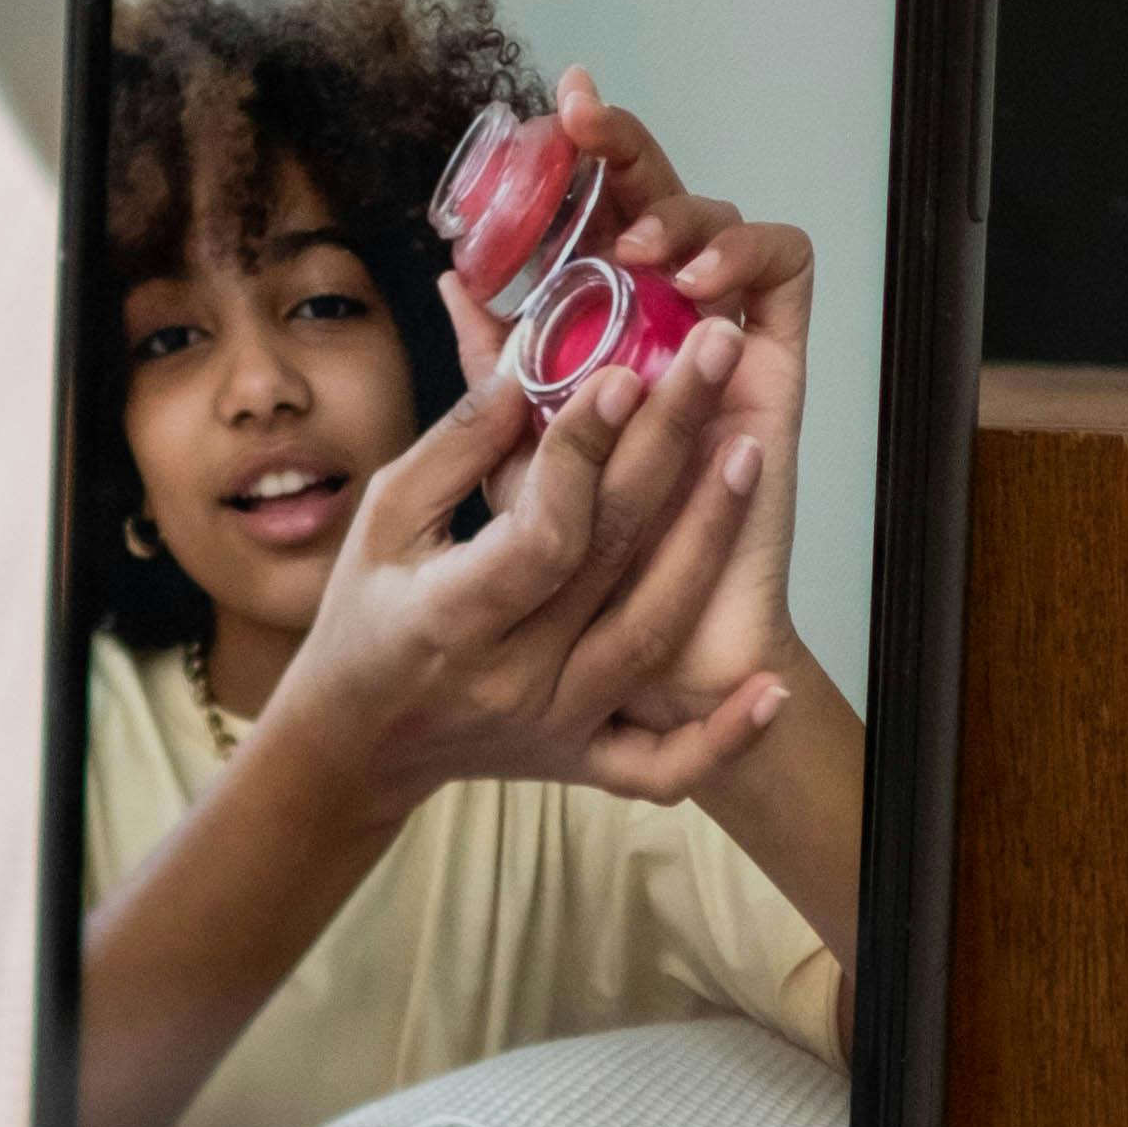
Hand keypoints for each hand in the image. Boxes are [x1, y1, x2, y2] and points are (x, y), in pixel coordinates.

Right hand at [264, 315, 788, 818]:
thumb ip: (456, 449)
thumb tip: (531, 372)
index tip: (623, 374)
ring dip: (707, 545)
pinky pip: (663, 768)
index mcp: (450, 615)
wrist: (358, 745)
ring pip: (651, 635)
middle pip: (611, 558)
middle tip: (712, 358)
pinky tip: (769, 688)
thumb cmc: (366, 617)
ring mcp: (557, 724)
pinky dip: (722, 739)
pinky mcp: (584, 761)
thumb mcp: (383, 520)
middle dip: (667, 447)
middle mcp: (512, 676)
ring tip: (748, 455)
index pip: (539, 532)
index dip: (584, 455)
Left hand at [534, 66, 816, 719]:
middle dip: (624, 145)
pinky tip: (695, 282)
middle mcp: (666, 319)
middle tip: (583, 122)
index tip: (548, 115)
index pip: (595, 215)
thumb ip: (492, 373)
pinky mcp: (778, 364)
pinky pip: (787, 272)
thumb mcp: (510, 460)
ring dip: (680, 211)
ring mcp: (723, 336)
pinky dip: (748, 252)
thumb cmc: (576, 565)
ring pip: (721, 219)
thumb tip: (451, 283)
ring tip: (638, 251)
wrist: (646, 654)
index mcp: (602, 326)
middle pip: (658, 197)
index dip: (580, 157)